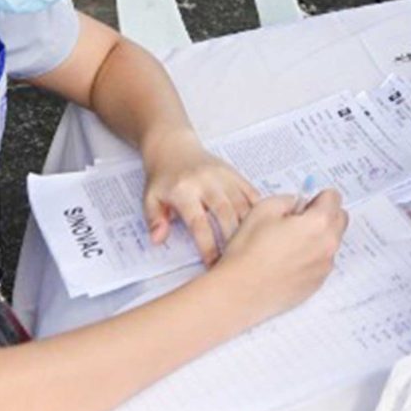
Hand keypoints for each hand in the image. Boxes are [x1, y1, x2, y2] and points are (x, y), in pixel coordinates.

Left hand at [141, 135, 260, 266]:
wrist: (173, 147)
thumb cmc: (163, 178)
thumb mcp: (150, 198)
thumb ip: (154, 219)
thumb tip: (158, 239)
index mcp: (184, 190)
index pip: (198, 222)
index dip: (207, 245)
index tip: (212, 263)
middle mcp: (206, 181)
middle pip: (225, 212)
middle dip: (232, 238)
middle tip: (236, 259)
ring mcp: (223, 176)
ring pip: (242, 203)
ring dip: (247, 226)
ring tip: (250, 247)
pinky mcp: (234, 173)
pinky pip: (251, 191)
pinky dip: (258, 209)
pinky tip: (260, 226)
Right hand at [210, 190, 347, 327]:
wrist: (239, 292)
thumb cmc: (248, 251)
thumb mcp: (264, 208)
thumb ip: (288, 199)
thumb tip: (299, 204)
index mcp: (319, 223)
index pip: (334, 197)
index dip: (316, 197)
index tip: (302, 205)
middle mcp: (328, 245)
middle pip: (340, 219)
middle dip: (324, 215)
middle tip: (297, 222)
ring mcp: (324, 267)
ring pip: (331, 242)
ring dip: (318, 237)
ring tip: (288, 245)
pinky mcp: (317, 284)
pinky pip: (321, 262)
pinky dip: (311, 257)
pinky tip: (286, 263)